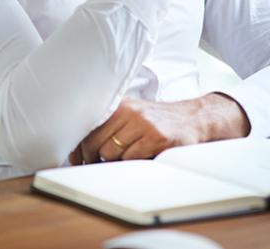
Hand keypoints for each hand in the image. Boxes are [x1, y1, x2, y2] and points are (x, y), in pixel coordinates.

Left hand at [68, 94, 249, 164]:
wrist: (193, 118)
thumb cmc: (158, 120)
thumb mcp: (133, 113)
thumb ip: (110, 124)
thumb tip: (80, 148)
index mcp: (121, 104)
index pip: (89, 126)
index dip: (79, 146)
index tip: (75, 158)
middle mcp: (130, 111)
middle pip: (96, 142)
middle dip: (92, 158)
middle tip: (93, 164)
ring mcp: (144, 124)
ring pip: (112, 152)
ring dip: (114, 161)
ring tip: (122, 158)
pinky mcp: (157, 138)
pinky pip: (132, 159)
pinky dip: (131, 163)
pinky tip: (139, 158)